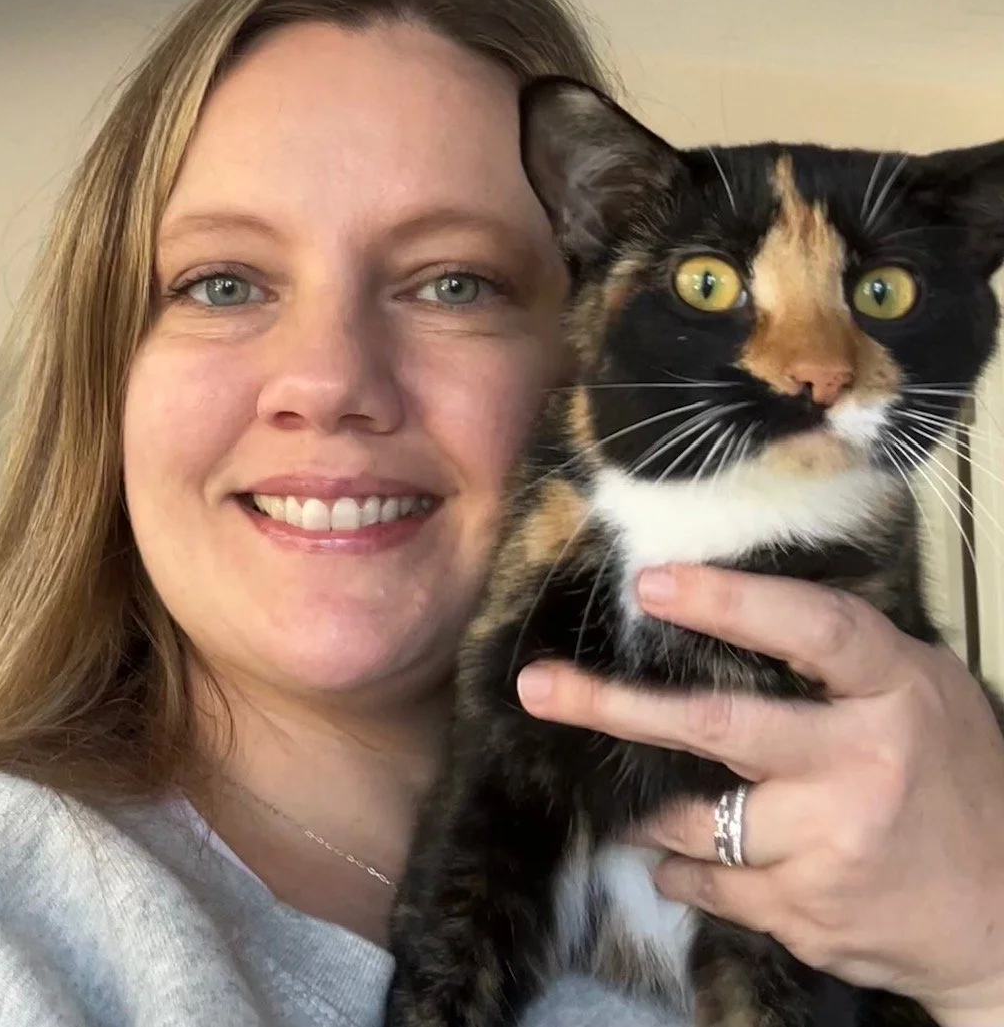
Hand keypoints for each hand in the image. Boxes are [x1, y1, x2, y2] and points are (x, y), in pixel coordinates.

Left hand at [515, 563, 1003, 1026]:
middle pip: (717, 728)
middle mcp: (862, 765)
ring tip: (615, 793)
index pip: (809, 629)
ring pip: (696, 816)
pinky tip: (675, 858)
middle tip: (538, 687)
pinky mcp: (806, 911)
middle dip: (613, 706)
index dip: (726, 603)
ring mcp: (832, 845)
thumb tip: (729, 605)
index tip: (649, 582)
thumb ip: (844, 658)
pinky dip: (680, 866)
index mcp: (897, 693)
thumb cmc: (956, 783)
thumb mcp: (925, 695)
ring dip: (642, 806)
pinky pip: (708, 880)